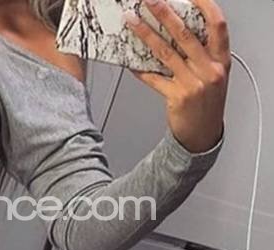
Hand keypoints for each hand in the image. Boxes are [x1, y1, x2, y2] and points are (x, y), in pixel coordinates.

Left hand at [124, 0, 230, 152]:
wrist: (202, 134)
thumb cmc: (206, 104)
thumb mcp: (213, 76)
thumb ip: (201, 55)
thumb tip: (173, 31)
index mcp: (221, 61)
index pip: (217, 25)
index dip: (205, 6)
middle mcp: (209, 70)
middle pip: (185, 34)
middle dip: (164, 13)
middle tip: (149, 1)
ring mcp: (194, 84)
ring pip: (165, 52)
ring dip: (145, 34)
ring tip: (132, 22)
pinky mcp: (177, 97)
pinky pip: (153, 78)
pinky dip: (140, 69)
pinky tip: (129, 61)